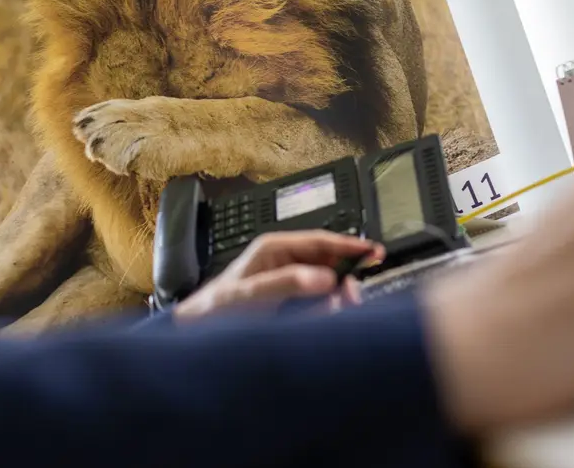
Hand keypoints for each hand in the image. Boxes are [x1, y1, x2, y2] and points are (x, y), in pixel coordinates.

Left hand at [171, 231, 383, 325]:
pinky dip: (325, 308)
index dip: (350, 245)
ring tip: (337, 309)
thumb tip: (326, 278)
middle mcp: (285, 260)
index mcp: (276, 247)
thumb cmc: (218, 307)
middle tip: (355, 295)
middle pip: (328, 261)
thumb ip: (288, 284)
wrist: (199, 331)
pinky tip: (322, 317)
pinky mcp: (290, 301)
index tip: (375, 252)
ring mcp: (288, 280)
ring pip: (326, 282)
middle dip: (345, 276)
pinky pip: (317, 300)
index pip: (321, 240)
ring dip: (336, 295)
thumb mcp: (252, 294)